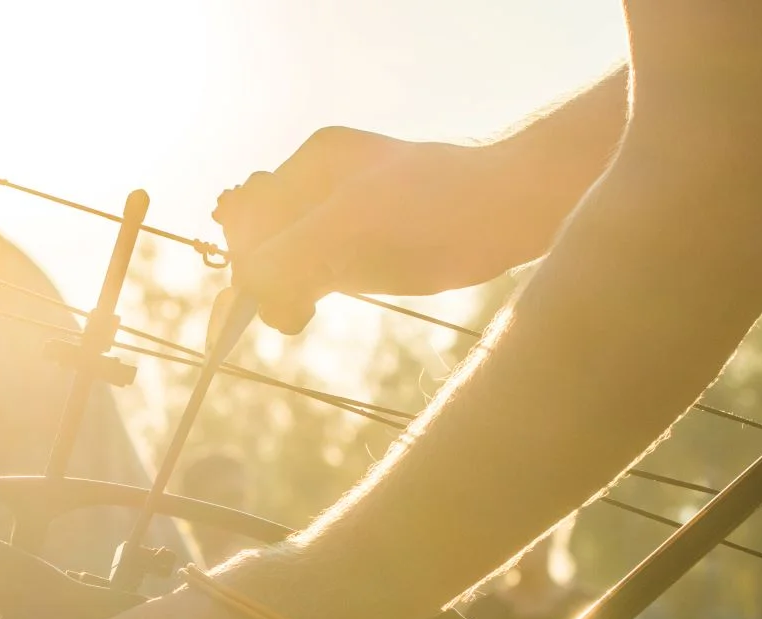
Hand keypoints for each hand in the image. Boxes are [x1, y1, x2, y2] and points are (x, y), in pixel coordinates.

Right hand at [215, 127, 510, 333]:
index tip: (254, 312)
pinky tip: (319, 301)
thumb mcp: (342, 237)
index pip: (250, 220)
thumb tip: (244, 292)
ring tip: (302, 311)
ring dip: (289, 286)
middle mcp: (327, 178)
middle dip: (266, 276)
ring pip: (294, 254)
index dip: (245, 265)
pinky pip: (324, 262)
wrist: (518, 208)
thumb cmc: (433, 216)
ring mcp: (352, 206)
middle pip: (267, 236)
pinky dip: (314, 285)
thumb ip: (282, 261)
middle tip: (290, 311)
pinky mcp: (379, 235)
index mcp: (313, 163)